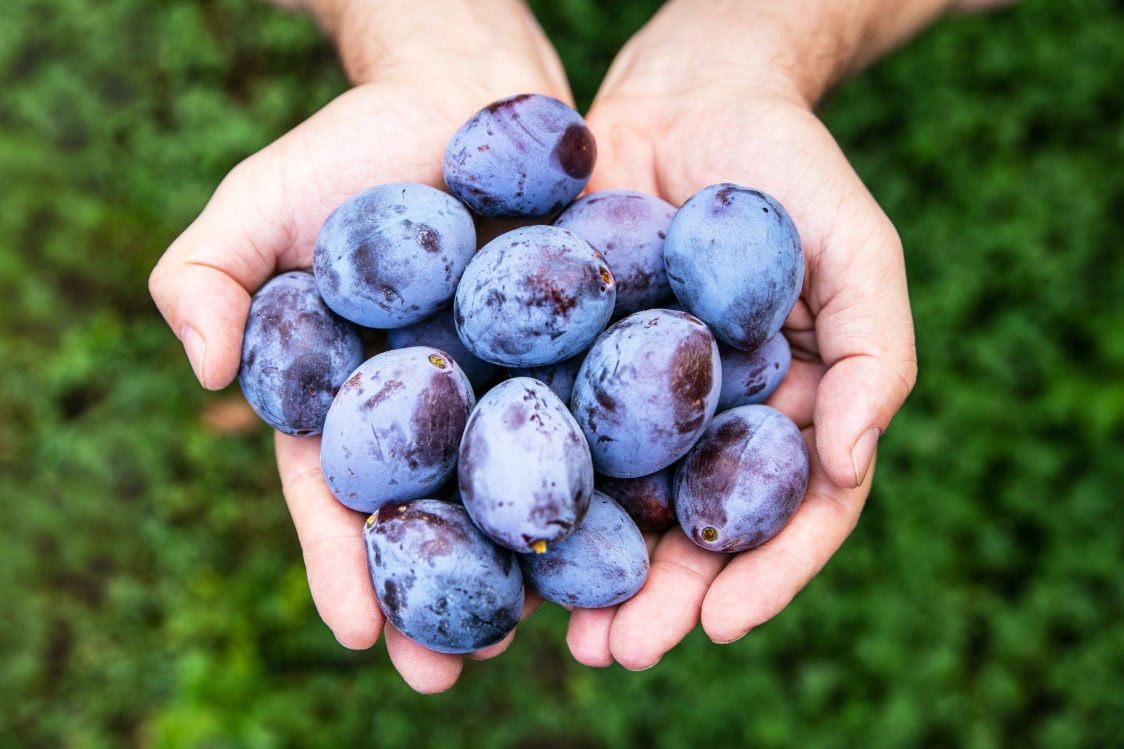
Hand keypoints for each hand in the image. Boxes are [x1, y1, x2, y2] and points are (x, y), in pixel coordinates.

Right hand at [148, 0, 568, 692]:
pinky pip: (597, 423)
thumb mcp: (258, 202)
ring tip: (546, 633)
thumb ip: (205, 274)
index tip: (355, 629)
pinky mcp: (584, 353)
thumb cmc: (351, 144)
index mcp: (355, 395)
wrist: (466, 88)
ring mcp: (511, 386)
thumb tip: (201, 370)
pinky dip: (610, 478)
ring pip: (518, 489)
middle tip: (452, 674)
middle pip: (434, 513)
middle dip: (440, 594)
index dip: (343, 559)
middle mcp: (436, 407)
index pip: (340, 494)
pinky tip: (628, 535)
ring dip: (528, 562)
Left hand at [562, 1, 919, 668]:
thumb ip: (876, 353)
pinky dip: (528, 484)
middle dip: (661, 599)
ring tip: (559, 630)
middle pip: (692, 530)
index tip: (723, 626)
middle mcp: (708, 421)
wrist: (689, 92)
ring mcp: (635, 398)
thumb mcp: (860, 249)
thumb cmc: (789, 168)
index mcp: (787, 413)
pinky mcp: (567, 360)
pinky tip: (498, 529)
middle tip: (618, 653)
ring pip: (617, 500)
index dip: (764, 576)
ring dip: (590, 568)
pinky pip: (548, 430)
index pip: (786, 515)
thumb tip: (853, 463)